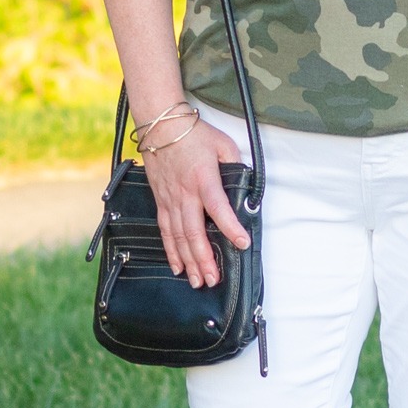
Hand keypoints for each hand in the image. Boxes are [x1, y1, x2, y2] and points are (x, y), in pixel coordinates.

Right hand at [143, 119, 251, 287]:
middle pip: (194, 232)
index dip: (230, 227)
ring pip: (178, 237)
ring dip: (188, 261)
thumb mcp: (223, 144)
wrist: (161, 126)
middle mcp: (185, 194)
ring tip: (198, 281)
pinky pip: (165, 231)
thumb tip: (246, 185)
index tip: (242, 243)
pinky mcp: (161, 201)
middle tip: (214, 279)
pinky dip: (171, 250)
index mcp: (204, 179)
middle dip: (204, 259)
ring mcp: (170, 200)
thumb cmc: (193, 133)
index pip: (219, 208)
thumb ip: (236, 165)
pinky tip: (177, 266)